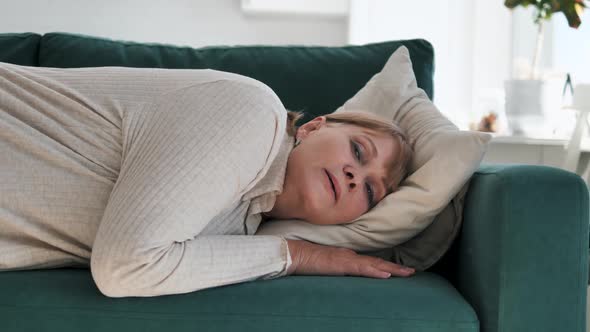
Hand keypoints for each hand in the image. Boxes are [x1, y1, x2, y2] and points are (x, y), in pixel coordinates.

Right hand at [285, 239, 414, 278]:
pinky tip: (386, 274)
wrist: (294, 253)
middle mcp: (350, 255)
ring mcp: (346, 258)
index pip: (370, 261)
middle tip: (412, 272)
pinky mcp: (341, 264)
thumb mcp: (324, 264)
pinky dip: (375, 271)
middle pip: (377, 262)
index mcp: (346, 255)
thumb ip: (334, 266)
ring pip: (374, 264)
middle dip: (395, 268)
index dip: (385, 265)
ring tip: (408, 273)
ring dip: (392, 269)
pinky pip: (362, 268)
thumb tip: (342, 270)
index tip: (399, 270)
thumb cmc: (305, 258)